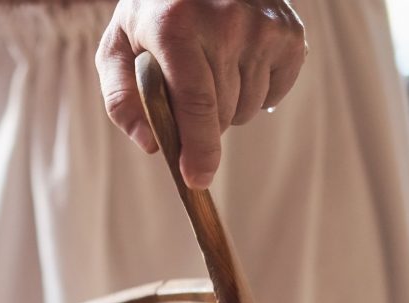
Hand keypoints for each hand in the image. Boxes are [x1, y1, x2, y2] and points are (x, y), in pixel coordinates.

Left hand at [96, 0, 306, 188]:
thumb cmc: (152, 14)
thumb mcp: (118, 47)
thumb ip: (122, 98)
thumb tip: (151, 144)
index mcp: (176, 27)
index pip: (195, 104)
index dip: (198, 148)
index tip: (197, 179)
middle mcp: (227, 23)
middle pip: (222, 114)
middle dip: (202, 125)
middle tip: (186, 97)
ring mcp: (263, 26)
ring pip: (248, 108)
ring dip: (227, 107)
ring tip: (211, 72)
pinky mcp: (290, 32)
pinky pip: (274, 94)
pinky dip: (255, 92)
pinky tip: (238, 65)